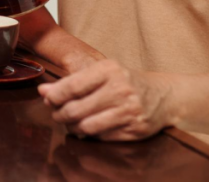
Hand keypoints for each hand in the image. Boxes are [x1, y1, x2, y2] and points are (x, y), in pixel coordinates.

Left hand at [37, 60, 173, 140]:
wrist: (164, 95)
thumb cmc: (126, 81)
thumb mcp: (102, 73)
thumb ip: (72, 81)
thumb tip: (43, 91)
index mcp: (109, 70)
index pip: (72, 86)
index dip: (54, 96)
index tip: (47, 99)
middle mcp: (120, 89)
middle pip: (76, 109)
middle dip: (60, 114)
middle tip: (57, 114)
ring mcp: (129, 111)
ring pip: (87, 126)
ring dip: (73, 127)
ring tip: (70, 123)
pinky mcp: (135, 130)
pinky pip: (102, 137)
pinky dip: (91, 135)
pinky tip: (89, 128)